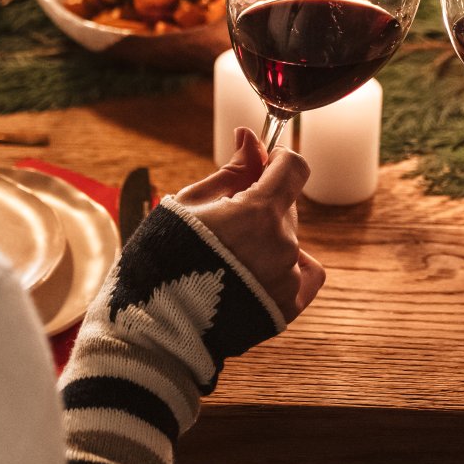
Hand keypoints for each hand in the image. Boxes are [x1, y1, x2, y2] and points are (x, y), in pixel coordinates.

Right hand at [174, 128, 324, 319]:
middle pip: (286, 206)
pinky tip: (261, 270)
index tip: (262, 165)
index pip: (294, 167)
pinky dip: (290, 266)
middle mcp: (282, 244)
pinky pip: (306, 274)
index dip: (278, 160)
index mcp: (258, 213)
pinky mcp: (288, 306)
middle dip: (262, 204)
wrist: (157, 325)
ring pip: (290, 240)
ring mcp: (287, 278)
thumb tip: (250, 138)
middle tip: (224, 224)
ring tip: (229, 257)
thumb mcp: (190, 204)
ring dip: (268, 238)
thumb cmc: (163, 259)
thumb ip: (231, 171)